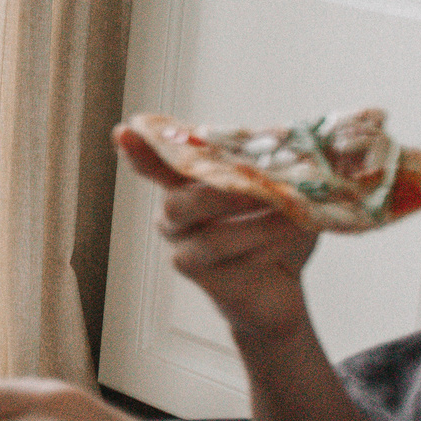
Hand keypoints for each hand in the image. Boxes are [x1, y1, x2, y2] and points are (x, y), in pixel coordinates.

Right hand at [113, 123, 316, 343]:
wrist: (279, 290)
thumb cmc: (273, 232)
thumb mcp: (280, 192)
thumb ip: (272, 167)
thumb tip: (286, 139)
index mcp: (186, 187)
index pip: (156, 165)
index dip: (139, 151)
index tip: (124, 131)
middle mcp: (175, 217)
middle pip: (177, 202)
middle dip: (219, 196)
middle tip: (261, 190)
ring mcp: (184, 249)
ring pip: (211, 237)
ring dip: (258, 226)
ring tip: (295, 219)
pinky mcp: (203, 279)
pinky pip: (231, 263)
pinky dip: (265, 249)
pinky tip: (287, 243)